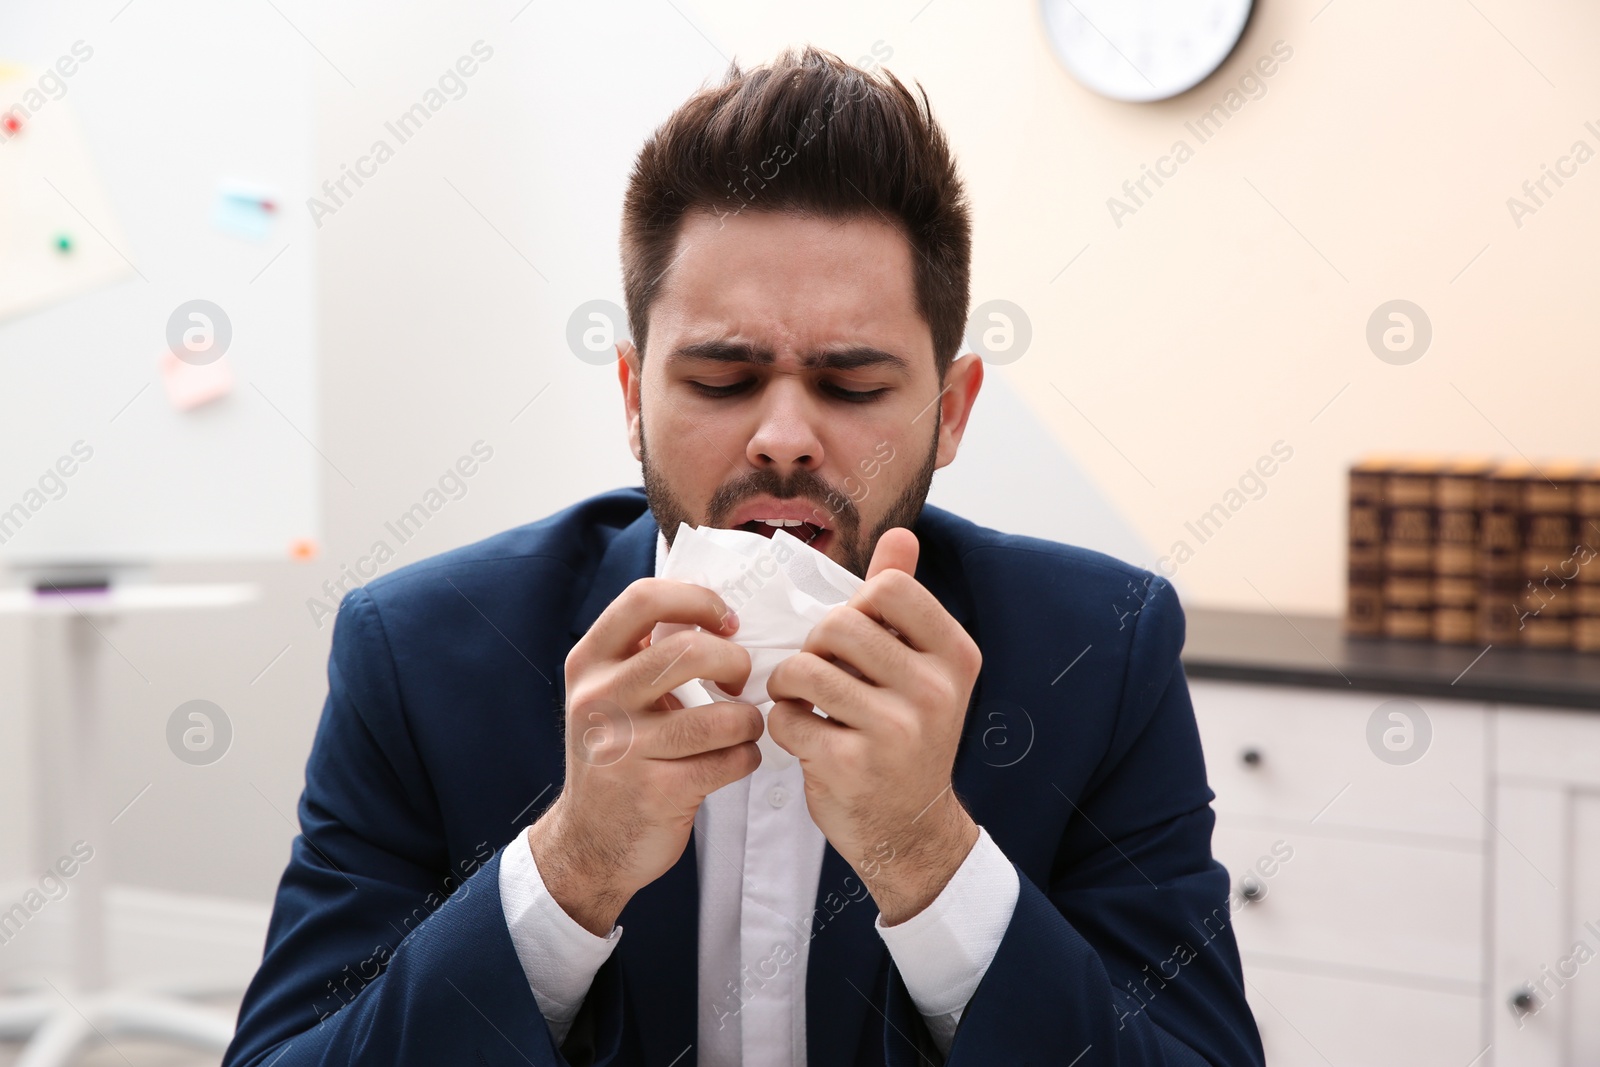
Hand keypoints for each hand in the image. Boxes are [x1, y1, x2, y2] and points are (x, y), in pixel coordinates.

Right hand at [528, 578, 759, 935]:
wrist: (589, 844)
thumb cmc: (616, 758)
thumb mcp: (608, 695)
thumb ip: (645, 654)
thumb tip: (716, 613)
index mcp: (590, 663)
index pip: (644, 599)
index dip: (698, 600)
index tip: (726, 622)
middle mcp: (599, 699)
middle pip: (690, 651)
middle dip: (735, 662)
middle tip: (739, 681)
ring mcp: (625, 748)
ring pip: (722, 716)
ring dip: (749, 721)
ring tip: (742, 728)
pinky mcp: (656, 792)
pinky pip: (730, 761)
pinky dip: (746, 758)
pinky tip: (734, 760)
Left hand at [766, 528, 981, 924]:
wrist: (911, 829)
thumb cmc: (906, 737)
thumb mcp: (921, 669)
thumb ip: (905, 603)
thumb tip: (901, 535)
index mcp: (954, 656)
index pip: (888, 588)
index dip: (855, 607)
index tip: (855, 641)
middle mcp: (933, 691)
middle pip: (838, 625)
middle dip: (815, 647)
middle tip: (821, 675)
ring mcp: (894, 731)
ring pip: (803, 668)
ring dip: (789, 684)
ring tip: (806, 702)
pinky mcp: (851, 766)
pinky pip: (786, 717)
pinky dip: (784, 725)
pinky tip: (806, 738)